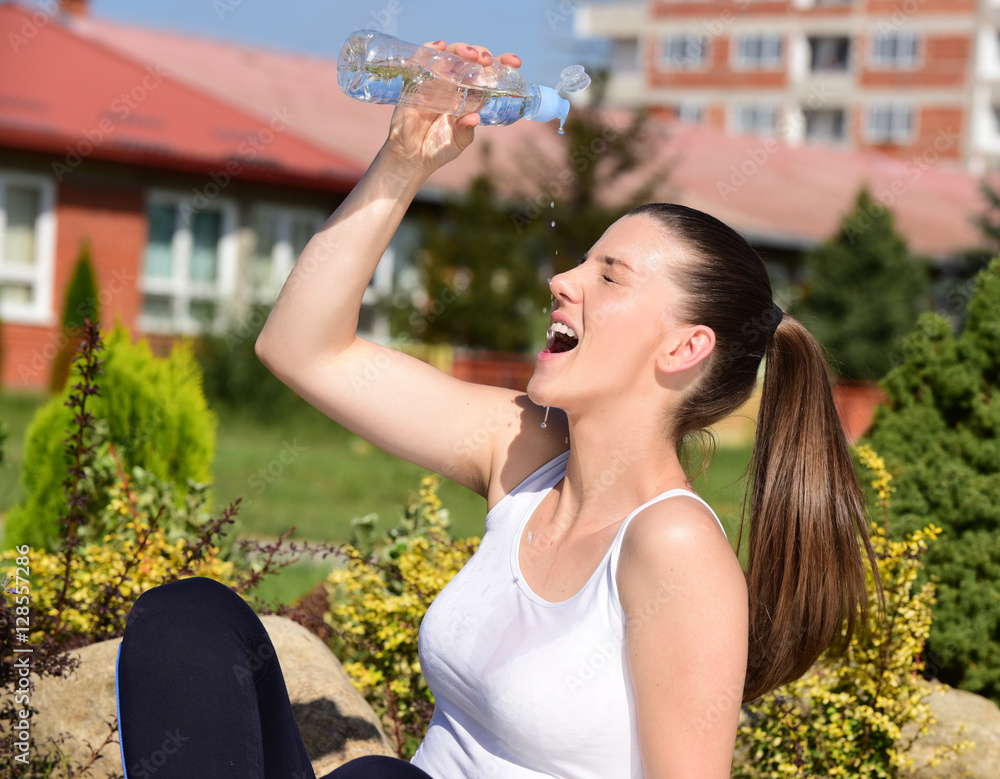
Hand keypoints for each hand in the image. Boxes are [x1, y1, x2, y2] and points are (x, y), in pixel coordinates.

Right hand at [380, 41, 521, 175]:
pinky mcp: (416, 82)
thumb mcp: (458, 142)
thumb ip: (466, 131)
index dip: (502, 64)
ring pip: (450, 54)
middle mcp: (455, 85)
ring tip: (470, 56)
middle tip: (487, 61)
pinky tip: (441, 46)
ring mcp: (436, 81)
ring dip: (461, 50)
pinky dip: (431, 48)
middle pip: (470, 59)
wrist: (411, 157)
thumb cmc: (438, 149)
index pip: (488, 74)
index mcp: (470, 96)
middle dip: (481, 54)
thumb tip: (474, 118)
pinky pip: (423, 59)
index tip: (515, 62)